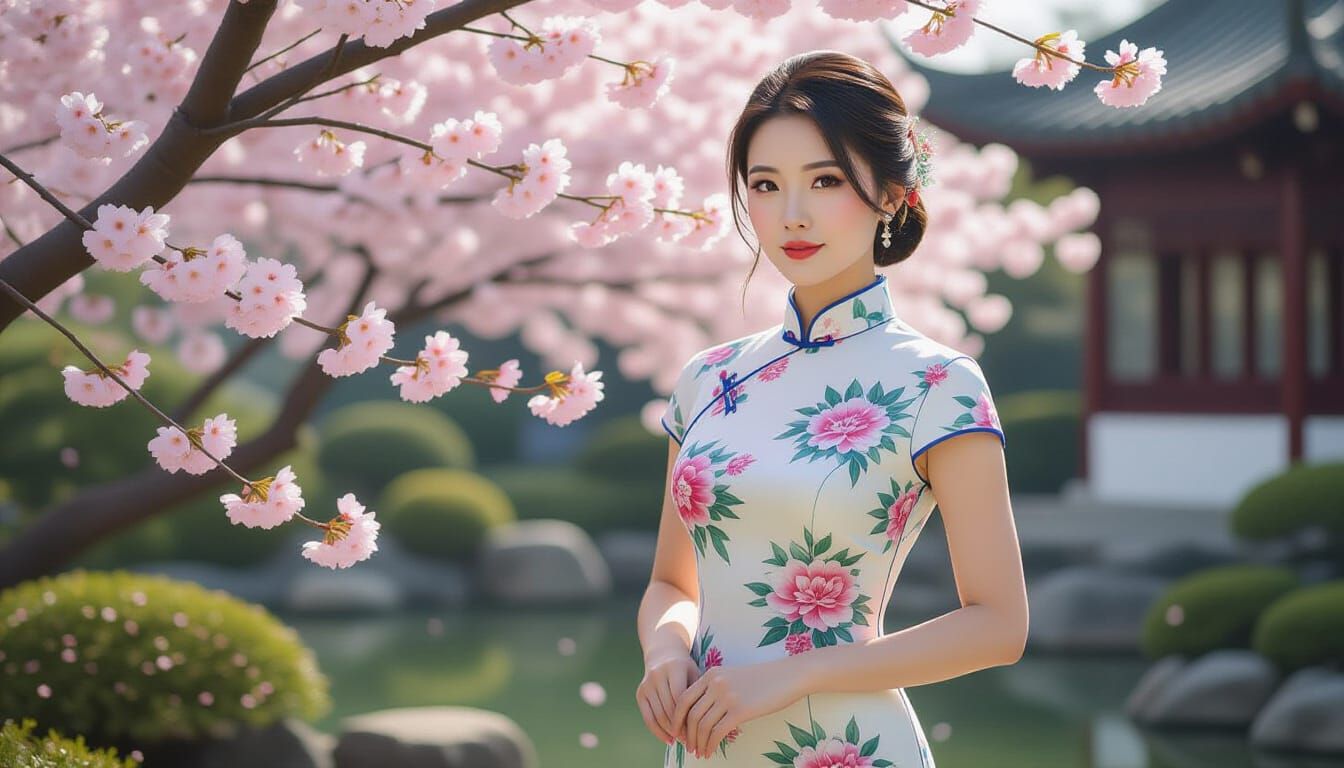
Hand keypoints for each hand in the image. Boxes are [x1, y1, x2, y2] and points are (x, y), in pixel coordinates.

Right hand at [636, 652, 699, 746]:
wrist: (662, 654)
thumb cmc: (685, 668)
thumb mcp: (695, 674)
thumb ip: (699, 693)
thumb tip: (707, 723)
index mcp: (675, 668)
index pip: (681, 698)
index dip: (689, 717)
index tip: (699, 730)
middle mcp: (658, 675)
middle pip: (669, 708)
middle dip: (680, 727)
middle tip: (692, 740)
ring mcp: (647, 684)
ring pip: (658, 715)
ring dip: (670, 731)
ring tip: (683, 741)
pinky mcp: (640, 693)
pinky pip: (648, 717)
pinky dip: (657, 731)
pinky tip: (668, 740)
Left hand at [671, 659, 803, 759]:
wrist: (788, 675)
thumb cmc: (762, 679)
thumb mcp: (732, 677)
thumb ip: (715, 689)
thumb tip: (700, 714)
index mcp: (711, 674)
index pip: (684, 699)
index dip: (677, 718)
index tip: (678, 732)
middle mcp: (715, 683)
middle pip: (691, 714)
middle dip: (686, 734)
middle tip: (688, 746)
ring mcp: (727, 696)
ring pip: (702, 725)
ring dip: (698, 743)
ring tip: (699, 752)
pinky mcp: (741, 710)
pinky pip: (717, 732)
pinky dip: (710, 745)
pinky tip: (710, 751)